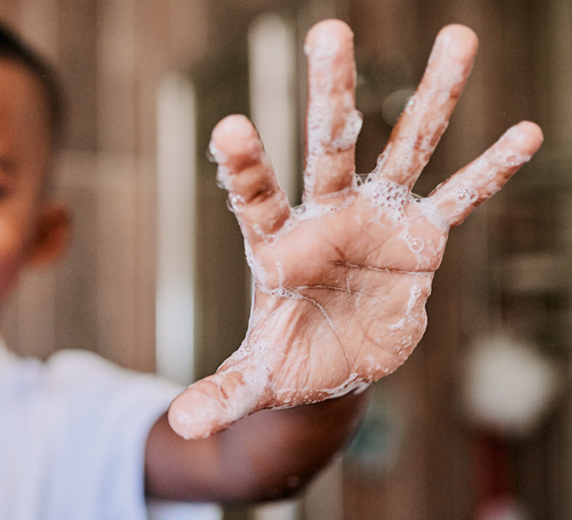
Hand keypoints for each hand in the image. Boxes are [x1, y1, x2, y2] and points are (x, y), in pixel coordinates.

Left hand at [167, 21, 541, 439]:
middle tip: (330, 29)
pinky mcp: (421, 243)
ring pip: (406, 149)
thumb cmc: (283, 363)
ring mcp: (378, 223)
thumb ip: (222, 394)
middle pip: (329, 146)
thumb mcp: (253, 382)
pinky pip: (460, 201)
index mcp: (277, 245)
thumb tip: (182, 426)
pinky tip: (524, 131)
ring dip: (432, 97)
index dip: (246, 166)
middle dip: (331, 92)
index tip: (230, 126)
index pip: (256, 197)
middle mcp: (327, 218)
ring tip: (459, 36)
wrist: (329, 367)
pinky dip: (490, 172)